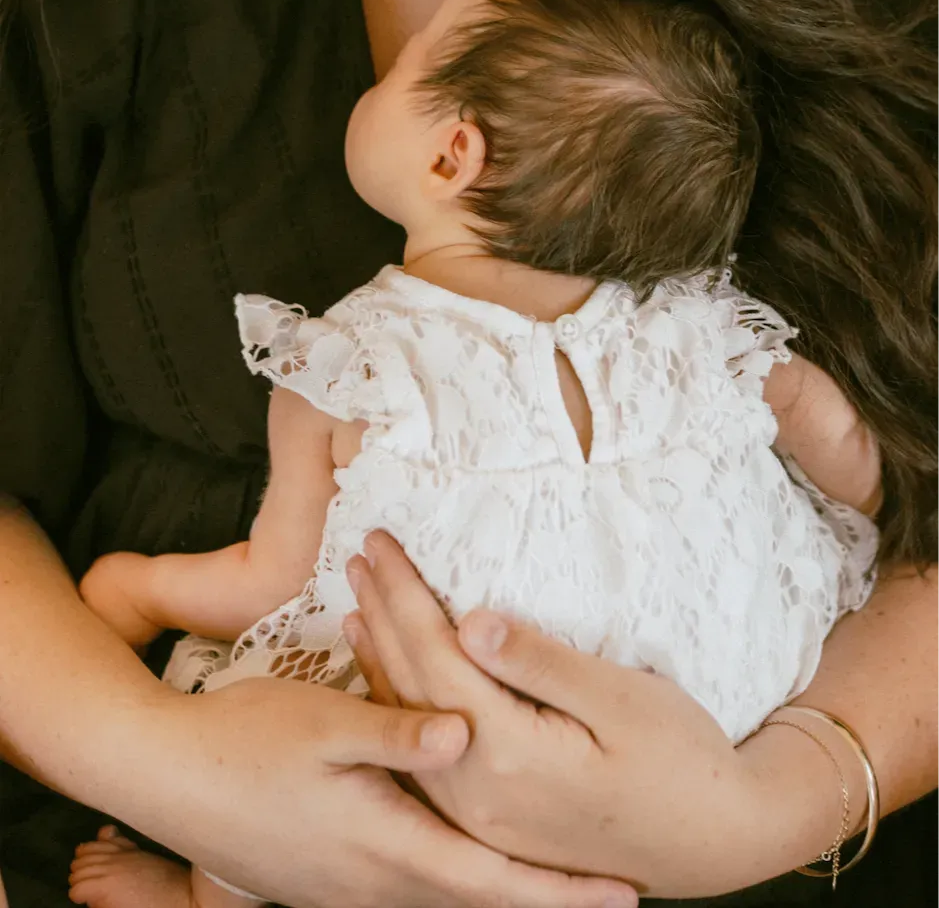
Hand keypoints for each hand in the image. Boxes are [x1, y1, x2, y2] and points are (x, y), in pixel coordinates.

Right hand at [123, 670, 636, 907]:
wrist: (169, 779)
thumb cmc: (247, 741)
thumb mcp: (323, 722)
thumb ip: (397, 733)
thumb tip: (467, 732)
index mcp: (386, 845)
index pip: (493, 881)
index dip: (560, 892)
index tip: (624, 898)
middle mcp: (376, 882)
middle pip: (480, 898)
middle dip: (547, 897)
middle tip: (611, 892)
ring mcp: (350, 888)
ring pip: (445, 894)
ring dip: (501, 886)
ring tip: (554, 876)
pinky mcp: (330, 878)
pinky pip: (409, 884)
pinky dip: (452, 875)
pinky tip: (462, 856)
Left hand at [347, 533, 848, 899]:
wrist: (716, 841)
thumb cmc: (682, 759)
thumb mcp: (622, 699)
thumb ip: (541, 662)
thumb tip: (470, 620)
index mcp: (512, 755)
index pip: (435, 656)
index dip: (404, 594)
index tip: (383, 541)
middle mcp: (482, 793)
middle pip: (413, 687)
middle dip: (384, 614)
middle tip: (362, 553)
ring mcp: (482, 814)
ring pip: (411, 723)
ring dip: (382, 656)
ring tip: (358, 600)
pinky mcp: (493, 819)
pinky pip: (427, 754)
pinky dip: (401, 703)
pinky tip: (387, 674)